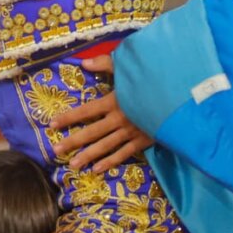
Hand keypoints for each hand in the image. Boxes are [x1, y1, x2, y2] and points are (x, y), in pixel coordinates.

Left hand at [49, 54, 153, 172]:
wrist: (181, 99)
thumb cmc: (154, 80)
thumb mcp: (130, 68)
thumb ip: (106, 64)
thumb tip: (84, 62)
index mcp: (114, 102)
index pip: (85, 111)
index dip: (68, 118)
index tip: (52, 124)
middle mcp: (119, 119)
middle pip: (91, 132)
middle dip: (73, 141)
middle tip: (55, 150)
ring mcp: (131, 132)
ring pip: (105, 147)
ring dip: (88, 156)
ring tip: (73, 165)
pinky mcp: (143, 141)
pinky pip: (124, 154)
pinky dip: (110, 162)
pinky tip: (97, 169)